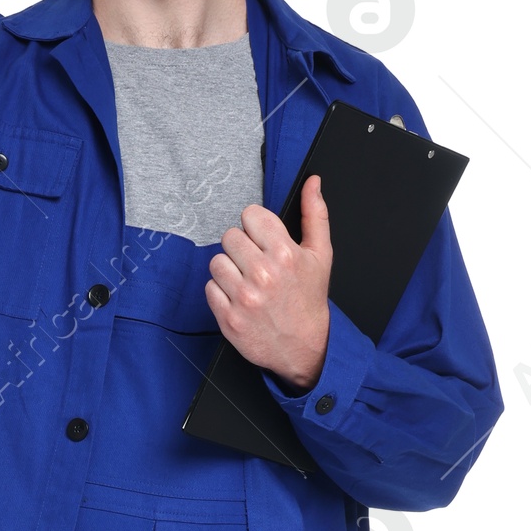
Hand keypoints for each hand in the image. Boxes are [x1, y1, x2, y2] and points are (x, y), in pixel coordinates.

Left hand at [206, 176, 331, 388]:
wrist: (305, 348)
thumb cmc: (309, 299)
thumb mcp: (321, 255)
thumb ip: (315, 215)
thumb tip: (312, 182)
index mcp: (285, 254)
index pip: (250, 215)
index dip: (256, 227)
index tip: (263, 240)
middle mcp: (263, 274)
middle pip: (230, 236)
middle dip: (241, 248)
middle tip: (256, 264)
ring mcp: (243, 298)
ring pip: (216, 261)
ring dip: (229, 269)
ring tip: (247, 282)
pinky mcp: (228, 318)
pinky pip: (210, 288)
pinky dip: (221, 293)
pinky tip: (239, 298)